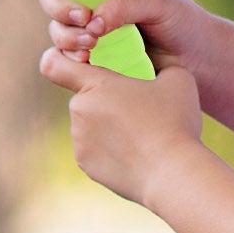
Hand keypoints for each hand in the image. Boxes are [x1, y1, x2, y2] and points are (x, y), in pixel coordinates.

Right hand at [35, 0, 210, 73]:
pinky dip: (69, 57)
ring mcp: (90, 29)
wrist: (196, 61)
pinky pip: (64, 56)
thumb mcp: (159, 1)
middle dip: (60, 6)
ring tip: (93, 45)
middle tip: (84, 19)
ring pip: (56, 27)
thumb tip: (94, 22)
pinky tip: (88, 60)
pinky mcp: (91, 56)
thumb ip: (127, 3)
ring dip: (66, 35)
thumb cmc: (181, 21)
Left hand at [38, 40, 203, 206]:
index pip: (54, 63)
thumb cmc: (175, 122)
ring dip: (109, 126)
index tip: (78, 64)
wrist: (172, 174)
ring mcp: (79, 141)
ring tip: (144, 136)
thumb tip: (156, 68)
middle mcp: (79, 110)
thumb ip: (159, 65)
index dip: (59, 58)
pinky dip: (111, 150)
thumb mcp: (178, 79)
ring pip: (90, 124)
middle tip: (140, 109)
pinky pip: (95, 149)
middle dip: (107, 100)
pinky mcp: (86, 165)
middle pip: (86, 96)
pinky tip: (137, 155)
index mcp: (97, 85)